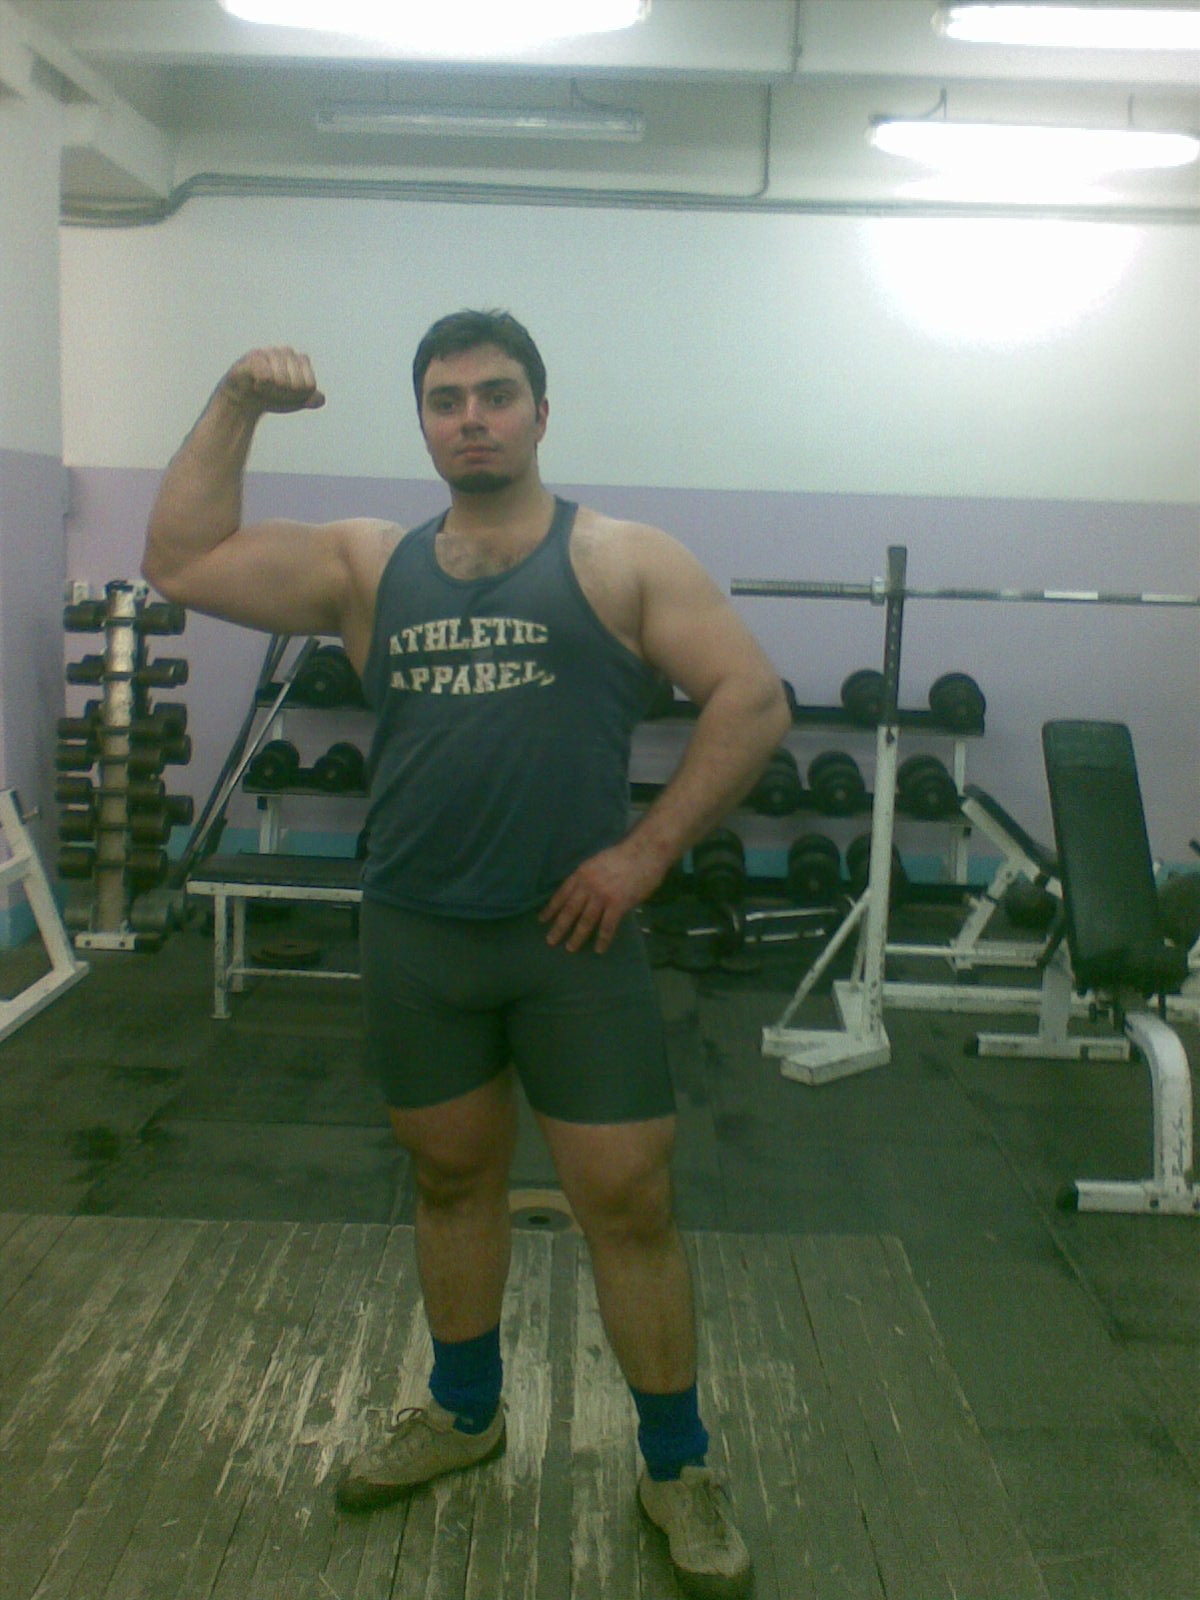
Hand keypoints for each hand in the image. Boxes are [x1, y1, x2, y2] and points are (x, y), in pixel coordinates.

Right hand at [220, 347, 324, 414]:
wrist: (245, 400)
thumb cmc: (272, 396)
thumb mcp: (296, 400)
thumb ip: (312, 399)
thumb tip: (320, 399)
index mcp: (302, 360)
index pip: (310, 385)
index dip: (300, 396)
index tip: (288, 394)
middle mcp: (287, 352)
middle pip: (297, 384)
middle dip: (286, 395)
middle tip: (273, 391)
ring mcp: (270, 352)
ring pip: (282, 381)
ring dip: (272, 391)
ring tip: (263, 387)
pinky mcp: (254, 357)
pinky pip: (266, 376)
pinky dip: (261, 386)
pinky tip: (255, 383)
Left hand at [539, 842, 665, 953]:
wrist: (644, 853)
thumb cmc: (624, 856)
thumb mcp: (597, 862)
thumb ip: (588, 877)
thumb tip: (582, 893)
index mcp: (581, 873)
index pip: (562, 894)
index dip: (552, 908)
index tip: (543, 920)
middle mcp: (588, 886)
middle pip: (570, 910)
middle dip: (559, 927)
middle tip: (550, 941)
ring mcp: (602, 896)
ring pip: (586, 920)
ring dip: (577, 936)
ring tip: (570, 948)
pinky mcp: (618, 904)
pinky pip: (607, 926)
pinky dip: (602, 939)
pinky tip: (599, 949)